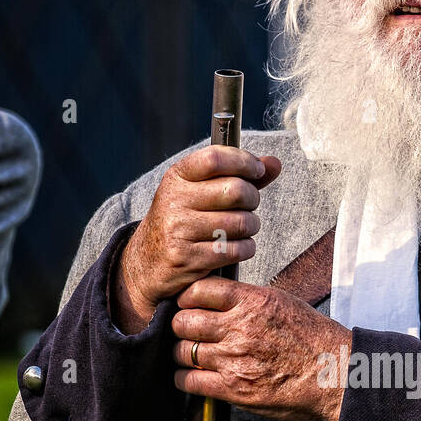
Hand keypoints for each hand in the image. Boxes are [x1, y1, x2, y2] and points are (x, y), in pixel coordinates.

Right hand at [112, 145, 280, 332]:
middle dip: (253, 199)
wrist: (146, 262)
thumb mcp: (198, 192)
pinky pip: (235, 250)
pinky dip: (245, 249)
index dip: (244, 161)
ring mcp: (179, 230)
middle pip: (236, 190)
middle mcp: (174, 200)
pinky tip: (237, 247)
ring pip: (241, 222)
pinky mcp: (187, 259)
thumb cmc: (183, 221)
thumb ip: (237, 176)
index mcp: (176, 177)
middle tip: (249, 206)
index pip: (215, 158)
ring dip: (251, 226)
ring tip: (242, 228)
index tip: (258, 170)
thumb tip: (274, 162)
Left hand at [171, 276, 351, 420]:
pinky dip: (183, 377)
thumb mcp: (284, 303)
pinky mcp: (233, 388)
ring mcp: (234, 359)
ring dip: (181, 353)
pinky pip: (189, 380)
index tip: (186, 304)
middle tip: (185, 331)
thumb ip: (250, 299)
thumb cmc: (315, 340)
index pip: (198, 290)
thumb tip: (222, 297)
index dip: (186, 298)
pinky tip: (189, 376)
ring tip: (188, 354)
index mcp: (252, 302)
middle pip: (183, 321)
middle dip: (179, 325)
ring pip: (182, 351)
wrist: (335, 374)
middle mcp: (239, 328)